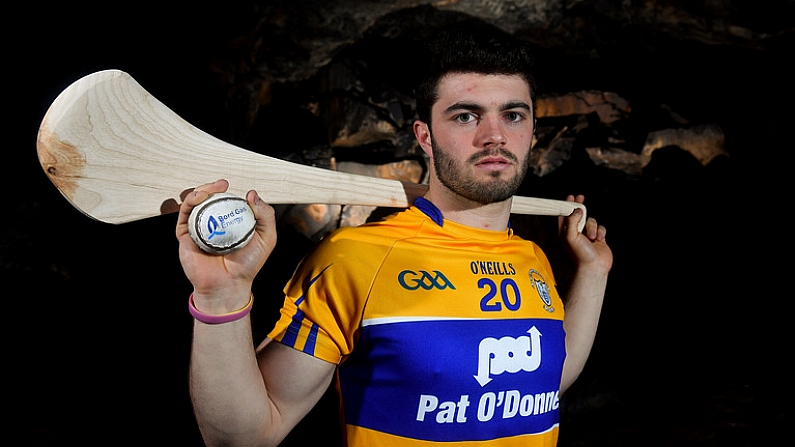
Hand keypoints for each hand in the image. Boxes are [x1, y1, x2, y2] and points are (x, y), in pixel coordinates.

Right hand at [176, 179, 277, 309]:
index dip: (227, 190)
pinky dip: (189, 203)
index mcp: (231, 221)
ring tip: (210, 190)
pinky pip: (184, 215)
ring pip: (194, 202)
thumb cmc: (248, 264)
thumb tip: (252, 194)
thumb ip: (265, 216)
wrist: (229, 284)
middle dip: (213, 186)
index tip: (232, 186)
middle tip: (222, 185)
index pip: (227, 199)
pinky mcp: (185, 235)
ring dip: (200, 190)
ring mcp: (199, 228)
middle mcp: (214, 222)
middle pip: (208, 197)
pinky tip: (199, 198)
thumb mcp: (266, 238)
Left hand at [559, 195, 612, 273]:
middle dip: (580, 207)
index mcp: (565, 233)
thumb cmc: (579, 255)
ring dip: (592, 227)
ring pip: (591, 221)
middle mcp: (576, 234)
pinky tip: (599, 240)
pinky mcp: (598, 239)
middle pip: (578, 215)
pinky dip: (600, 232)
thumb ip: (572, 221)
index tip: (570, 197)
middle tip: (581, 198)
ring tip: (592, 238)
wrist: (593, 268)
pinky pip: (600, 228)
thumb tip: (577, 209)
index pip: (564, 216)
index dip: (566, 206)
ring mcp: (587, 236)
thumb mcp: (570, 236)